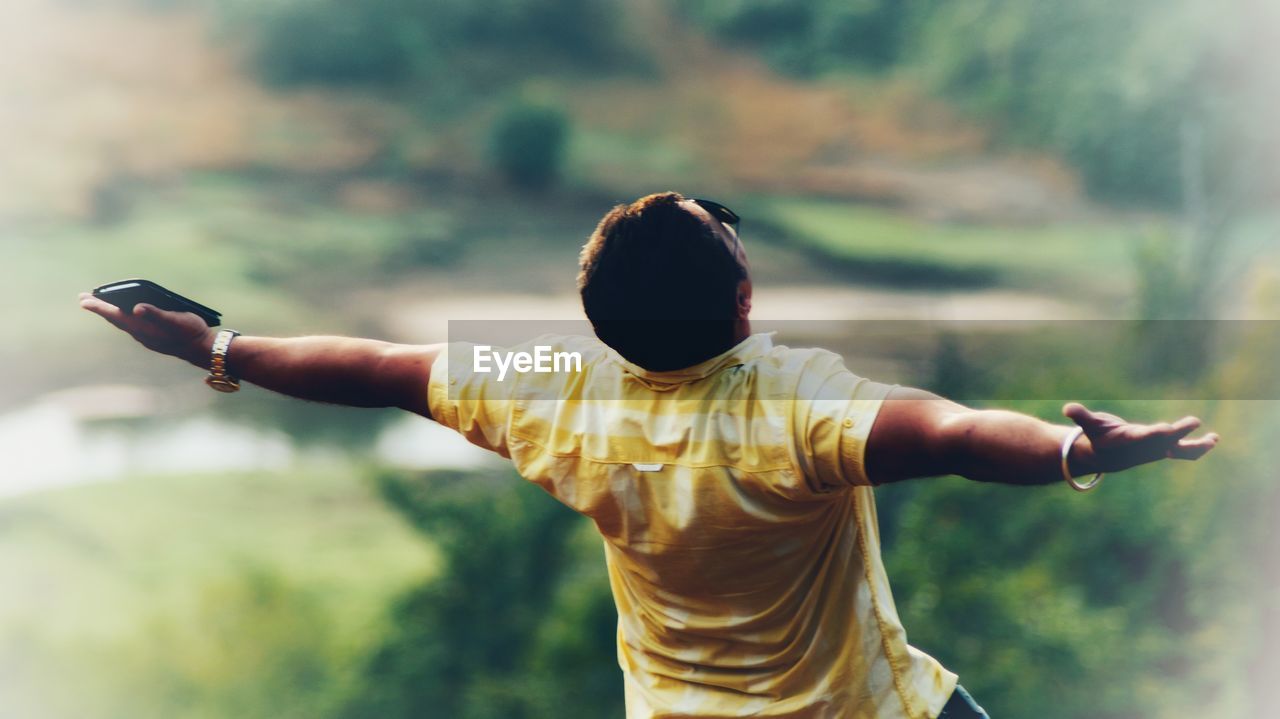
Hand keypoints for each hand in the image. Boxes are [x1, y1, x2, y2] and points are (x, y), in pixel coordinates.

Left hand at [79, 292, 214, 363]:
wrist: (202, 349)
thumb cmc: (189, 332)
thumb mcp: (175, 320)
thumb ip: (156, 314)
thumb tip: (136, 308)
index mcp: (142, 327)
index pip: (115, 314)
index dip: (99, 306)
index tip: (84, 300)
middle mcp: (140, 333)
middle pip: (115, 318)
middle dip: (100, 308)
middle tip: (84, 298)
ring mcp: (146, 336)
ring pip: (123, 322)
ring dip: (110, 313)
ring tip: (100, 304)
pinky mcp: (153, 337)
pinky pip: (132, 326)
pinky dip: (123, 317)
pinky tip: (126, 314)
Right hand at [1063, 402, 1218, 474]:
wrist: (1107, 458)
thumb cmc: (1099, 436)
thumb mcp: (1090, 424)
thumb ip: (1081, 416)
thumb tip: (1067, 408)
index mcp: (1129, 441)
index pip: (1143, 438)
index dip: (1154, 433)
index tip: (1166, 428)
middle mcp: (1146, 447)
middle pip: (1165, 441)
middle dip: (1179, 432)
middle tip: (1194, 420)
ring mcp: (1158, 450)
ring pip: (1181, 451)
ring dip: (1198, 446)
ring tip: (1214, 439)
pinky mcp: (1166, 449)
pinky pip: (1186, 451)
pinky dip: (1199, 446)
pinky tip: (1213, 439)